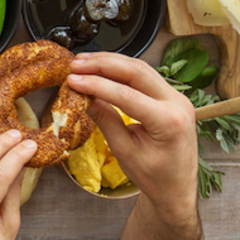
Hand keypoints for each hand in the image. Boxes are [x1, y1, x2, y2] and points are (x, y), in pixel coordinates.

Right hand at [68, 52, 201, 239]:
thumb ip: (105, 119)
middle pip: (136, 72)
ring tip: (83, 62)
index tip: (72, 80)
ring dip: (110, 62)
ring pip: (140, 68)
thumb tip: (82, 96)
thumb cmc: (154, 176)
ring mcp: (176, 97)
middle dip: (102, 64)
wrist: (177, 187)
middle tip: (75, 64)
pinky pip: (144, 75)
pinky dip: (120, 68)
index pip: (127, 95)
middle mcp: (177, 103)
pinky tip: (101, 67)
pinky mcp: (170, 95)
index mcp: (169, 121)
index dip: (96, 85)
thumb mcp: (124, 150)